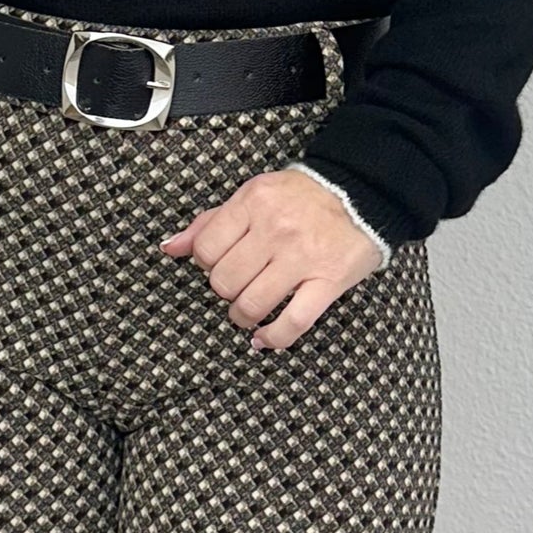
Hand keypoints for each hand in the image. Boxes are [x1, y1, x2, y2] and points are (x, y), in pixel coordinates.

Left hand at [159, 168, 384, 352]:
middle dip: (225, 291)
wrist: (362, 193)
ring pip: (252, 304)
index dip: (206, 265)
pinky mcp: (328, 281)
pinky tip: (264, 338)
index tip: (220, 265)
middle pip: (225, 281)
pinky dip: (273, 338)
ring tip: (247, 312)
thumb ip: (210, 221)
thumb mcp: (254, 195)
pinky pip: (293, 322)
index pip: (206, 249)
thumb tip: (170, 248)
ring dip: (243, 316)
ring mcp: (303, 257)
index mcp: (253, 202)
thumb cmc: (302, 197)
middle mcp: (276, 229)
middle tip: (237, 286)